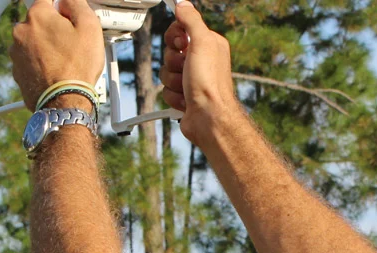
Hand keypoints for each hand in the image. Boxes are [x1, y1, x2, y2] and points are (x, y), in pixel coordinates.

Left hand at [10, 0, 104, 109]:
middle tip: (71, 42)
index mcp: (38, 16)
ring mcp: (16, 52)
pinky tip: (56, 70)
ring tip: (65, 60)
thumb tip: (67, 0)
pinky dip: (40, 62)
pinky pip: (29, 59)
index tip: (68, 16)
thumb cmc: (77, 67)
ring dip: (45, 46)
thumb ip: (76, 4)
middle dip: (53, 28)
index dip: (61, 7)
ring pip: (33, 41)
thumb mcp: (89, 26)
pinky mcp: (17, 71)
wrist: (64, 102)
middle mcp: (21, 31)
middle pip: (39, 21)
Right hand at [160, 1, 241, 141]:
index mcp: (208, 44)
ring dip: (173, 81)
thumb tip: (183, 4)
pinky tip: (187, 100)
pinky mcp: (185, 95)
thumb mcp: (202, 42)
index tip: (180, 43)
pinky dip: (174, 96)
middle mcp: (201, 60)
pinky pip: (167, 90)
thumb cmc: (209, 83)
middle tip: (186, 68)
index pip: (180, 30)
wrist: (209, 118)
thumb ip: (191, 20)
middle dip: (173, 62)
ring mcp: (192, 79)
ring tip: (188, 88)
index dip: (174, 37)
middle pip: (170, 52)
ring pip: (166, 72)